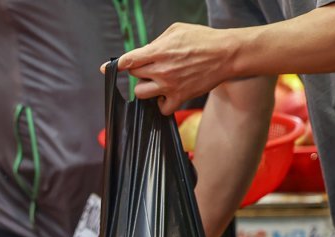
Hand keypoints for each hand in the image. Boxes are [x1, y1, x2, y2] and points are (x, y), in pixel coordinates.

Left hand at [113, 23, 243, 114]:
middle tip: (152, 69)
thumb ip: (156, 41)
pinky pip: (160, 108)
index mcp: (158, 51)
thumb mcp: (177, 30)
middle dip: (139, 73)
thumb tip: (145, 51)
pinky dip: (162, 103)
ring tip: (159, 82)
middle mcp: (161, 69)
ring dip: (146, 88)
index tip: (106, 69)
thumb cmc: (203, 39)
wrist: (228, 54)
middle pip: (134, 77)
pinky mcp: (179, 98)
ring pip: (141, 94)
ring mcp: (169, 86)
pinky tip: (168, 94)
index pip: (128, 61)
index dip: (116, 65)